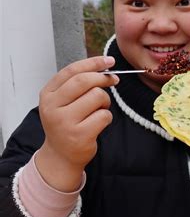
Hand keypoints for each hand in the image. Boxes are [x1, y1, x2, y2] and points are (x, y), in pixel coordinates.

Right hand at [35, 56, 118, 191]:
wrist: (61, 155)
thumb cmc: (67, 123)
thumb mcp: (63, 101)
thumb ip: (78, 84)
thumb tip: (105, 67)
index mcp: (48, 94)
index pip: (72, 71)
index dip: (93, 63)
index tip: (110, 61)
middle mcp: (52, 107)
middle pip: (85, 81)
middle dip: (103, 78)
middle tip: (114, 80)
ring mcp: (65, 122)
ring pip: (98, 97)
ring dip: (105, 101)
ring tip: (99, 109)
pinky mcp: (79, 135)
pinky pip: (104, 115)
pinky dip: (106, 117)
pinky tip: (98, 124)